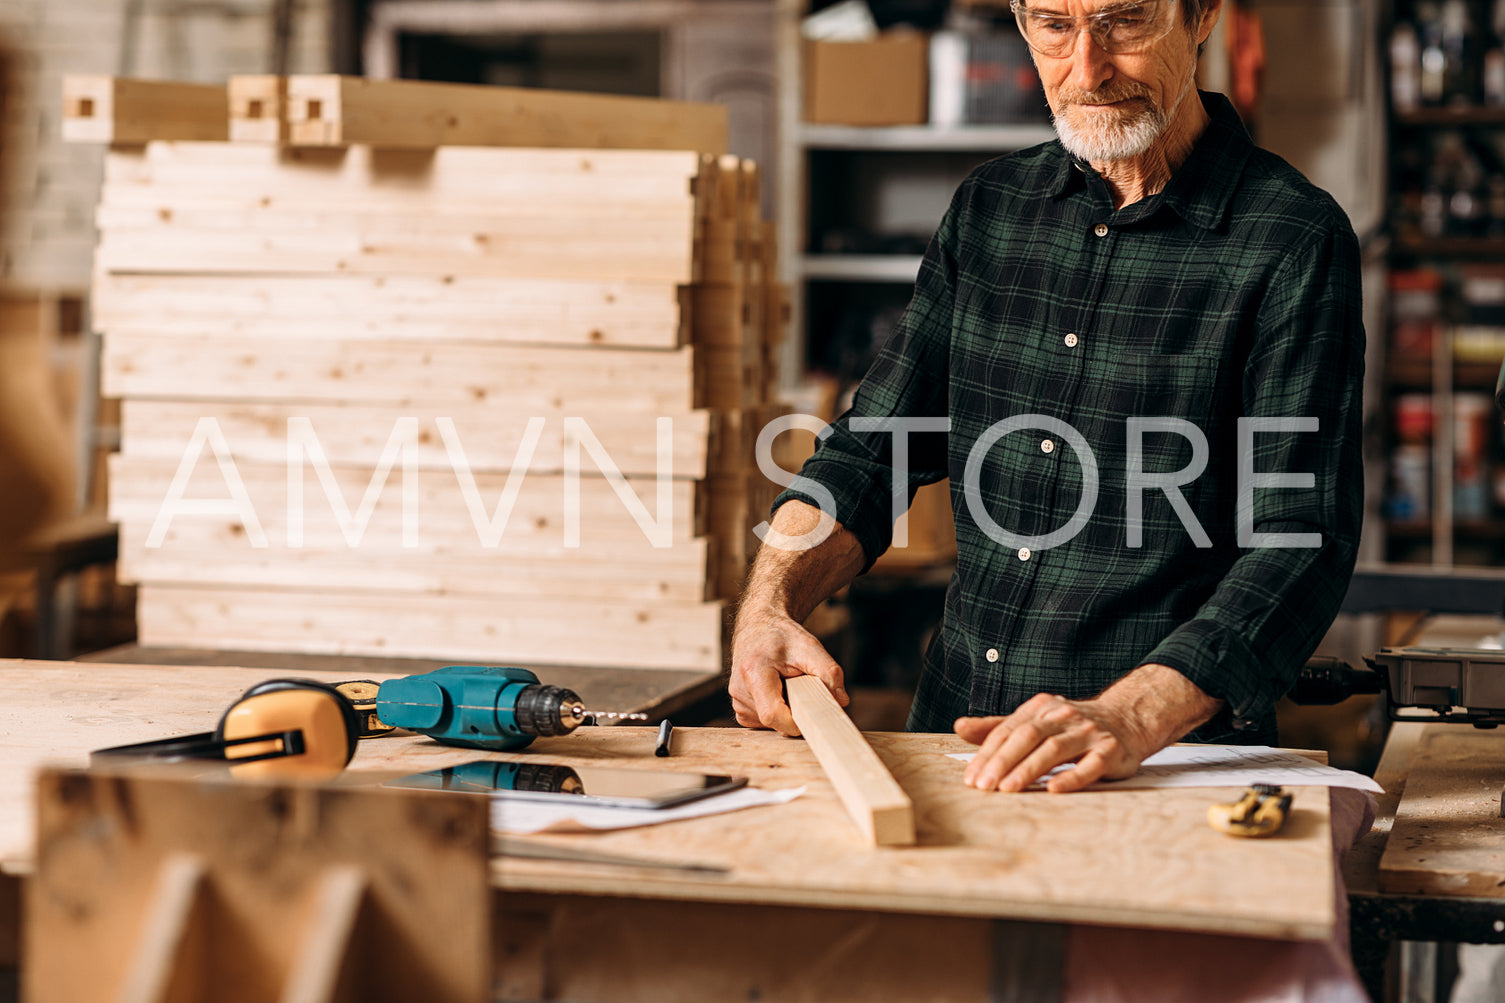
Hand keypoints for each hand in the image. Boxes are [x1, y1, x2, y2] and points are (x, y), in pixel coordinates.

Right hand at [729, 612, 848, 735]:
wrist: (759, 628)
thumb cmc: (783, 637)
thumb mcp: (810, 647)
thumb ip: (829, 672)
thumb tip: (841, 701)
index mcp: (754, 672)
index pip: (773, 714)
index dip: (796, 722)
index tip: (813, 714)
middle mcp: (739, 690)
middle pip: (775, 722)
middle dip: (795, 714)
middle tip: (802, 689)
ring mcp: (737, 702)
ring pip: (771, 726)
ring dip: (787, 713)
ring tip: (786, 686)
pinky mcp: (740, 710)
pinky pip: (765, 724)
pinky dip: (778, 713)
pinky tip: (778, 693)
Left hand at [955, 663, 1220, 792]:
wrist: (1128, 719)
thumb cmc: (1072, 726)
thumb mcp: (1035, 721)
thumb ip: (998, 727)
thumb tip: (960, 727)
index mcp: (1040, 708)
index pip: (1007, 731)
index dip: (987, 753)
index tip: (971, 777)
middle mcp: (1062, 716)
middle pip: (1027, 736)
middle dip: (1002, 762)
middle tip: (983, 786)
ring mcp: (1087, 733)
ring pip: (1053, 749)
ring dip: (1028, 769)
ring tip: (1007, 789)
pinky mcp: (1109, 751)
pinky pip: (1089, 766)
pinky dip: (1071, 778)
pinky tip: (1053, 789)